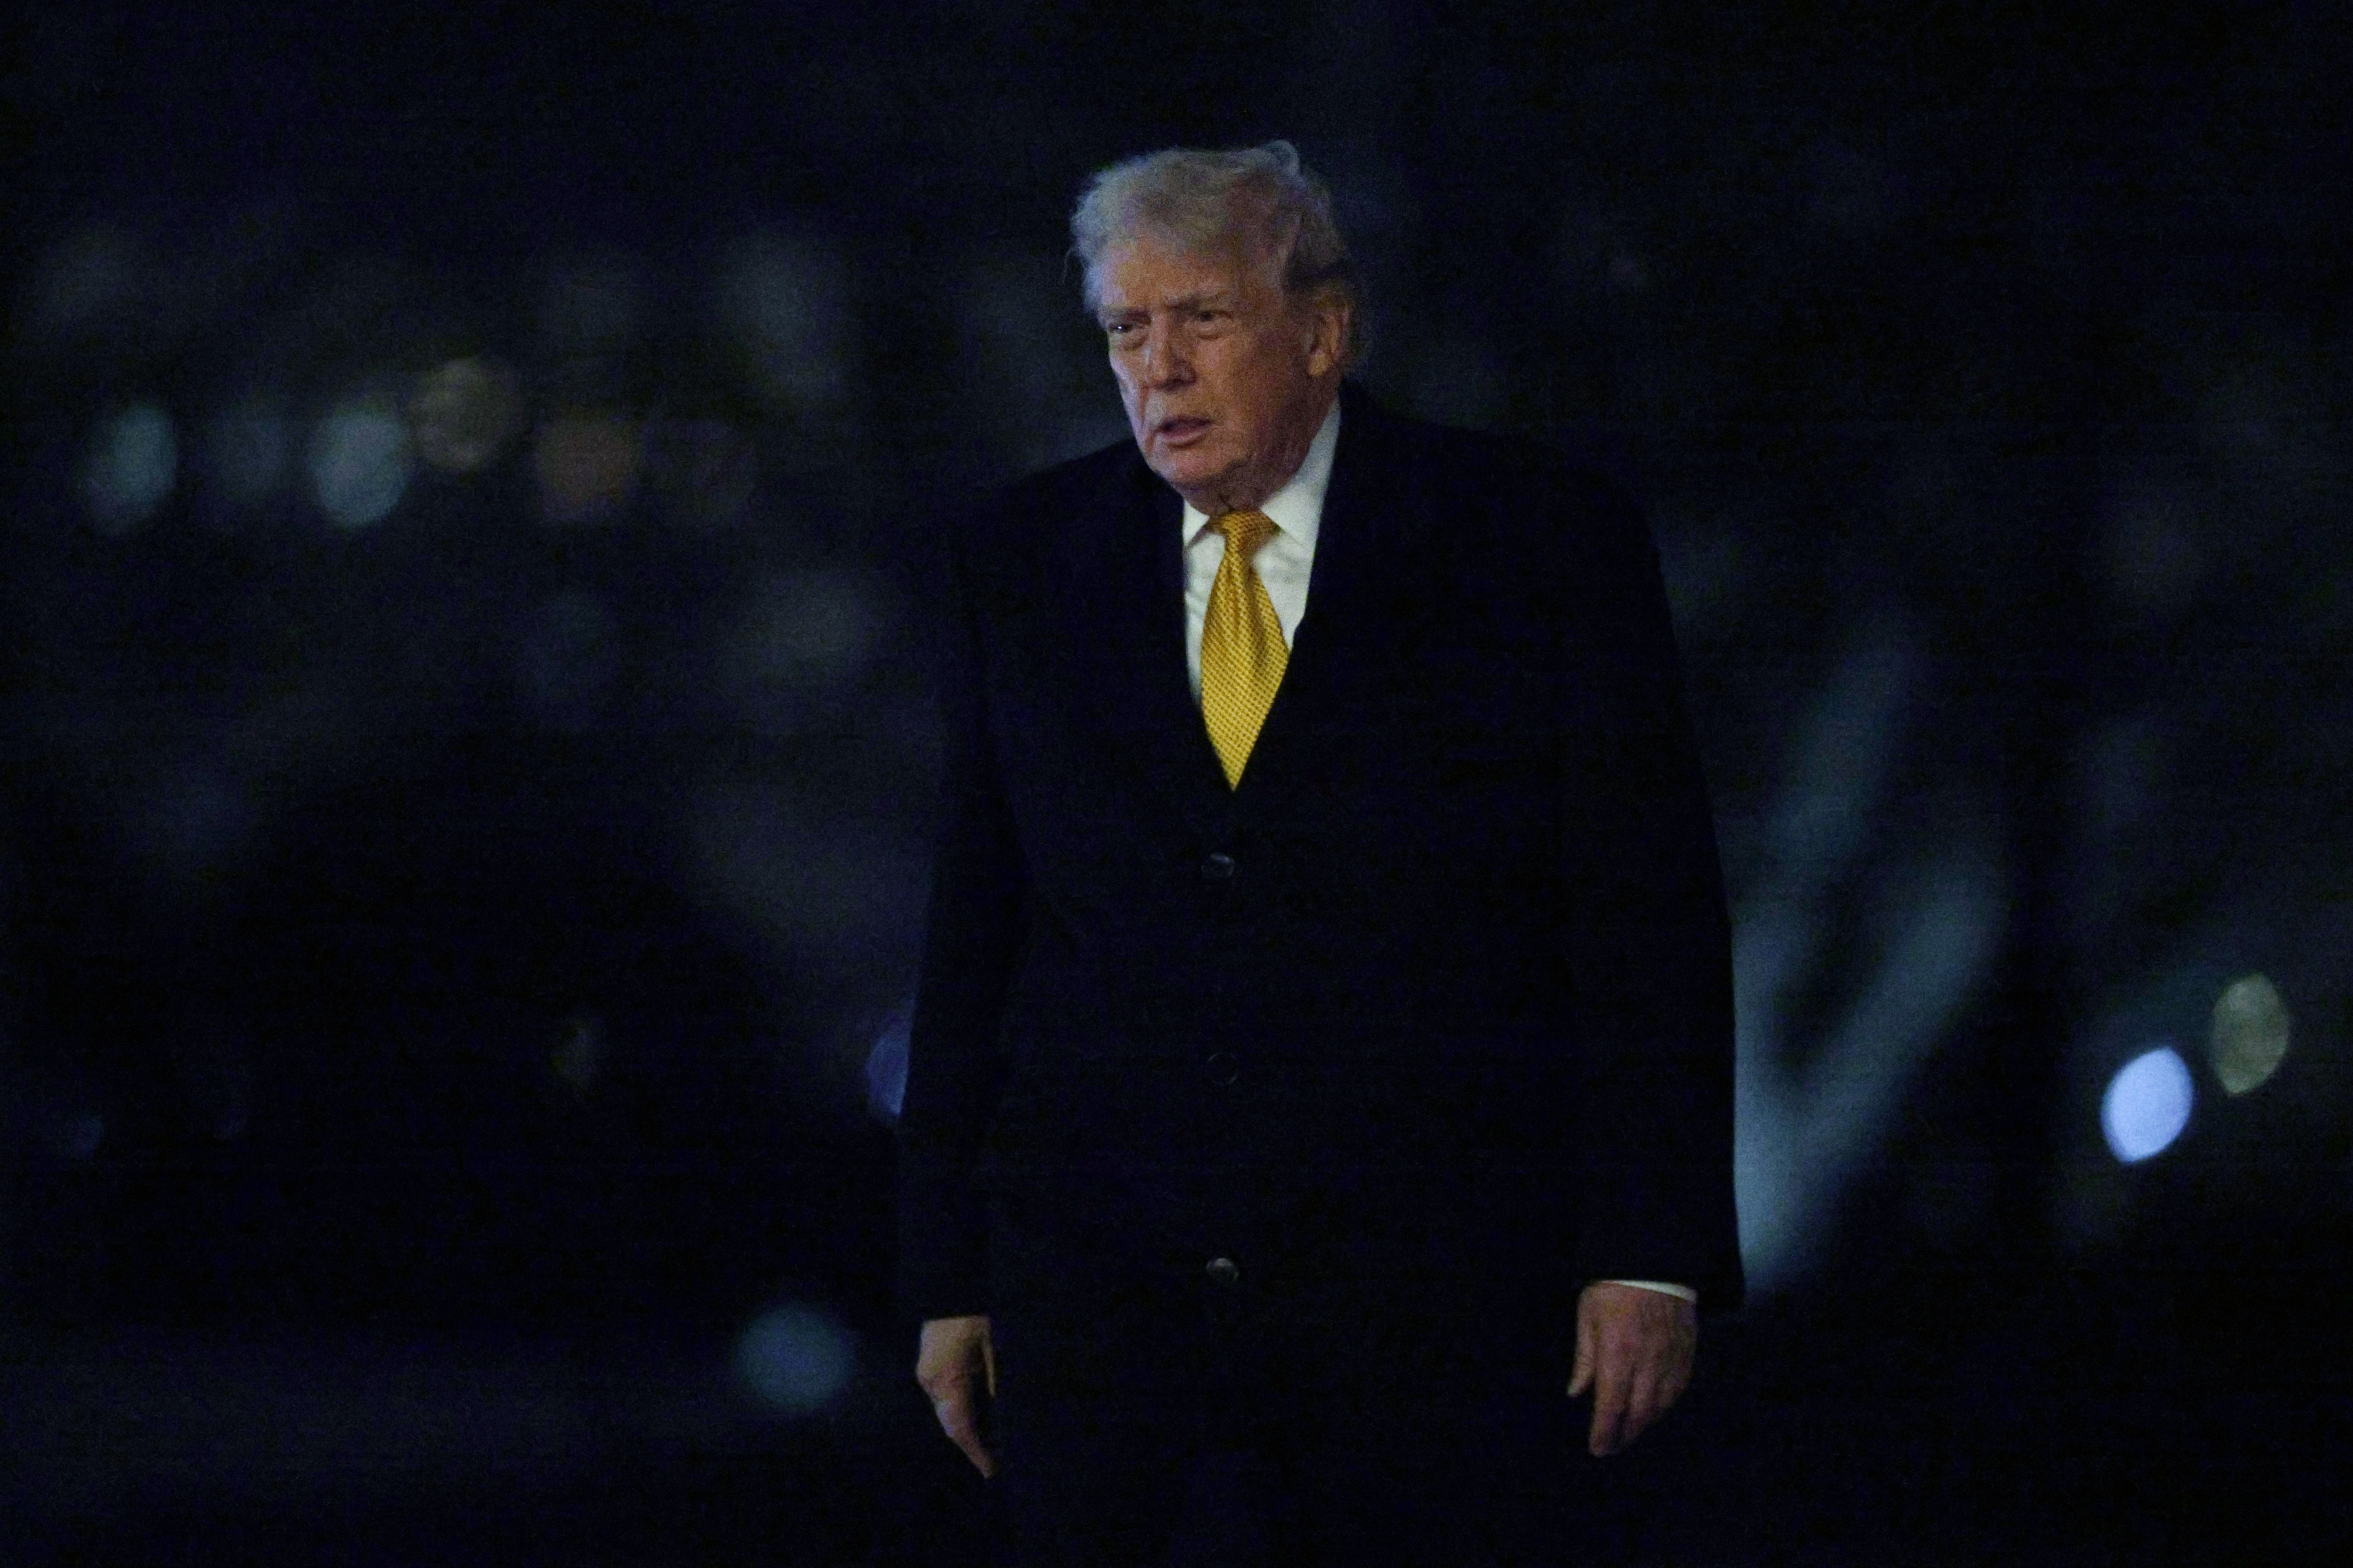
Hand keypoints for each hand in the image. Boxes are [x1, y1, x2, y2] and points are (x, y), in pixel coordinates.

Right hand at [915, 1314, 997, 1477]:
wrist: (950, 1286)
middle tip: (997, 1461)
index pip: (960, 1428)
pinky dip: (963, 1410)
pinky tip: (981, 1415)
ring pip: (948, 1412)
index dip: (976, 1453)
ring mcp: (927, 1374)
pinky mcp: (929, 1366)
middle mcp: (931, 1381)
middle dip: (974, 1444)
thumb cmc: (975, 1316)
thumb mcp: (996, 1349)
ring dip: (969, 1428)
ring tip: (994, 1442)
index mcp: (948, 1379)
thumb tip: (1004, 1417)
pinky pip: (945, 1398)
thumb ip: (996, 1384)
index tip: (991, 1472)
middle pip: (952, 1424)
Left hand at [1567, 1282, 1695, 1456]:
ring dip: (1645, 1423)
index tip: (1598, 1449)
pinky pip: (1679, 1388)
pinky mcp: (1688, 1351)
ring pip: (1661, 1405)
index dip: (1605, 1432)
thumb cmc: (1612, 1286)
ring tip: (1631, 1431)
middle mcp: (1647, 1362)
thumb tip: (1576, 1393)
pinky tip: (1656, 1409)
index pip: (1611, 1405)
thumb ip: (1584, 1358)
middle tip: (1613, 1446)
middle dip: (1625, 1434)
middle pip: (1639, 1412)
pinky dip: (1666, 1405)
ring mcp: (1672, 1358)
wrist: (1654, 1258)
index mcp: (1618, 1353)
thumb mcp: (1587, 1316)